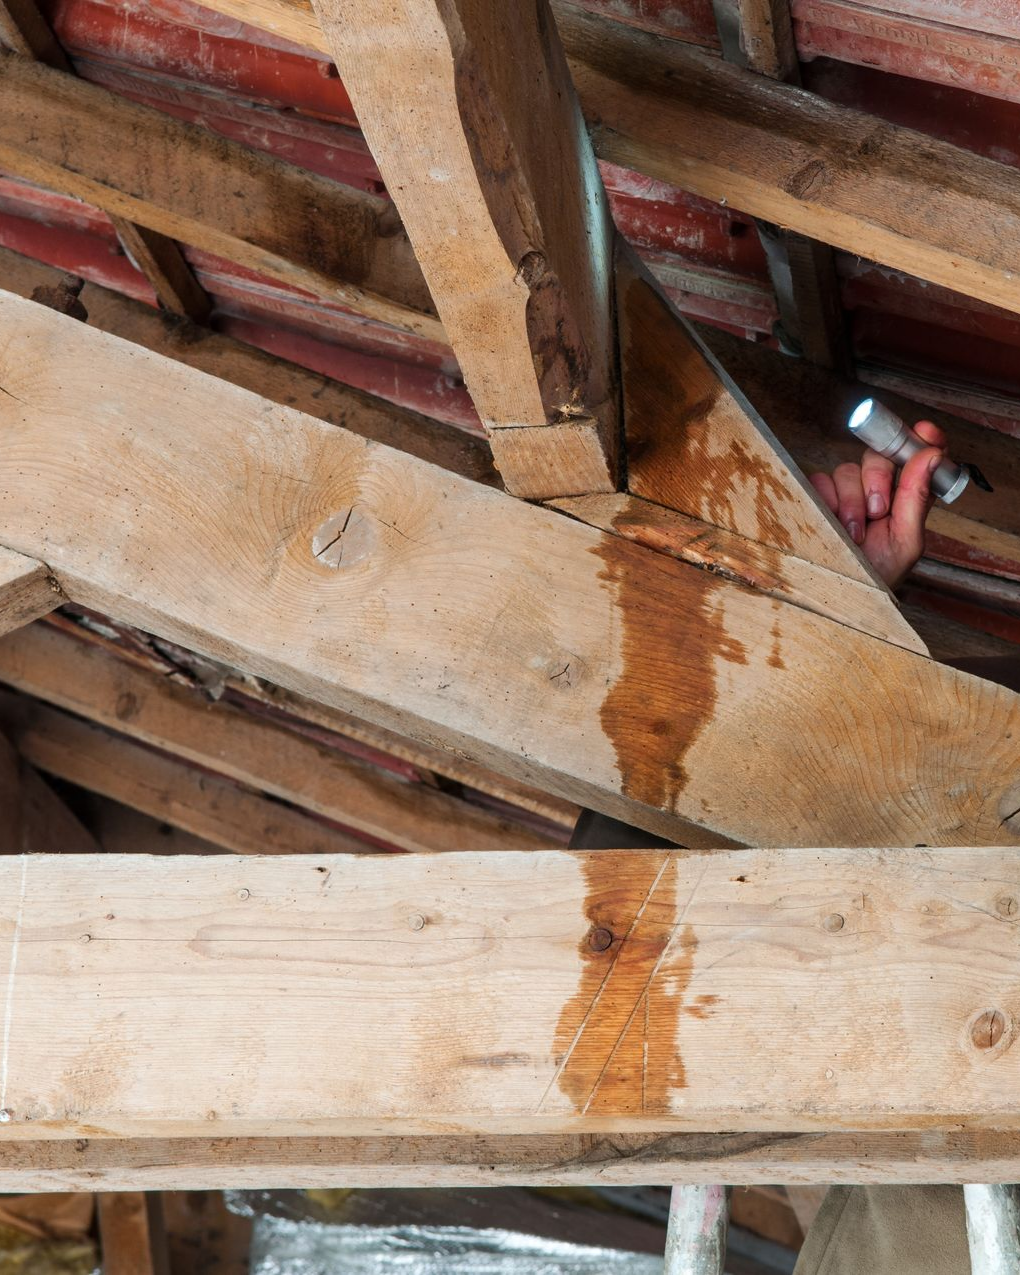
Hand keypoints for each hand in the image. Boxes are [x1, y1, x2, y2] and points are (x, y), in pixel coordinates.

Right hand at [809, 420, 946, 587]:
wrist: (836, 597)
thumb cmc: (876, 576)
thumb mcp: (906, 541)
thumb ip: (917, 496)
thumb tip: (932, 454)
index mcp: (906, 497)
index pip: (917, 457)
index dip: (921, 439)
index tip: (925, 431)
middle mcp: (877, 490)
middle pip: (878, 455)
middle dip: (878, 478)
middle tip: (878, 509)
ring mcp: (845, 493)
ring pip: (847, 469)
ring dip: (851, 501)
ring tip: (853, 533)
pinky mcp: (818, 497)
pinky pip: (820, 480)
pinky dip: (827, 501)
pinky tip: (832, 526)